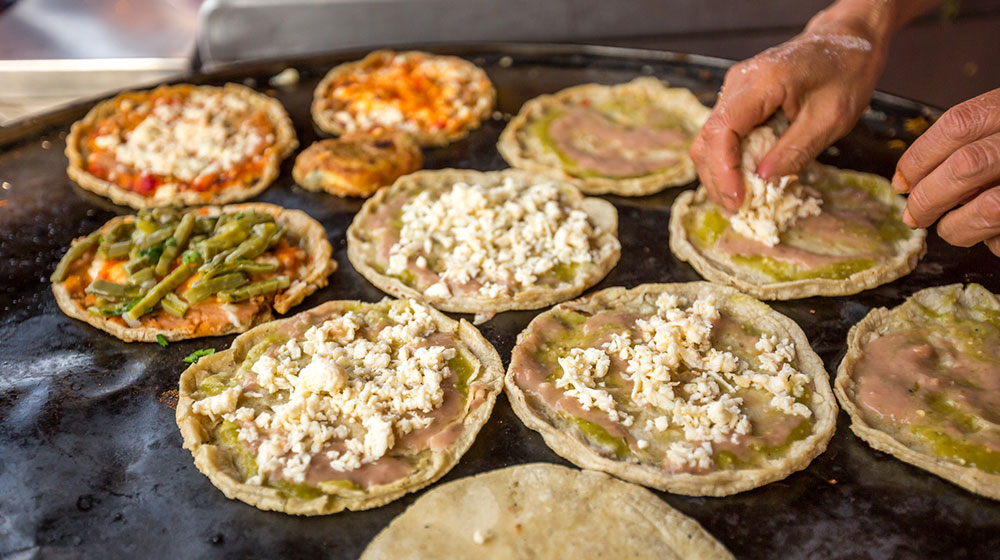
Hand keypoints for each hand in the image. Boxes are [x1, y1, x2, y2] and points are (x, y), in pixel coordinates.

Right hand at [690, 8, 890, 210]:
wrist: (847, 41)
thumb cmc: (846, 74)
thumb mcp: (831, 118)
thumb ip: (795, 150)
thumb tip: (763, 181)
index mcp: (762, 82)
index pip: (722, 130)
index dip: (723, 171)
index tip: (738, 200)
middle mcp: (738, 83)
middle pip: (707, 138)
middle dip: (717, 180)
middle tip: (738, 211)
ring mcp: (734, 89)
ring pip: (709, 139)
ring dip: (720, 174)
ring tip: (740, 202)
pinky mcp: (739, 99)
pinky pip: (723, 134)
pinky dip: (728, 161)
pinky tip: (744, 181)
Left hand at [893, 88, 999, 255]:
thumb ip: (968, 143)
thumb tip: (909, 183)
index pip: (959, 125)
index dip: (920, 158)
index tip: (901, 182)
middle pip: (966, 165)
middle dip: (928, 198)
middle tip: (914, 216)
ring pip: (989, 208)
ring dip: (957, 227)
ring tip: (952, 228)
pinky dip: (993, 243)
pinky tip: (994, 234)